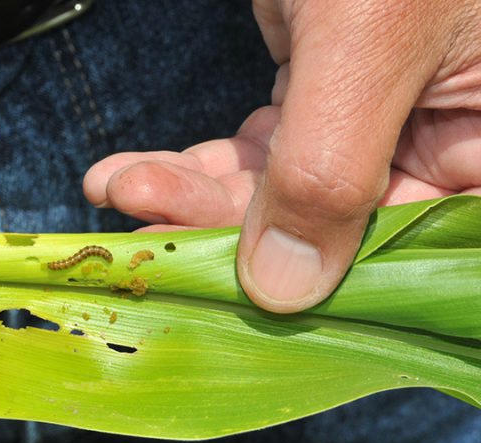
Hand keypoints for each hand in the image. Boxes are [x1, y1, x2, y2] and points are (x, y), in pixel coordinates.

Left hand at [84, 0, 480, 312]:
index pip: (411, 247)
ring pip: (276, 197)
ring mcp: (375, 122)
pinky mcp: (320, 98)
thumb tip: (284, 292)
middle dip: (220, 224)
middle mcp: (440, 142)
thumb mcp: (370, 37)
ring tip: (114, 186)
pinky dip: (192, 165)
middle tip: (136, 220)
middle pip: (326, 231)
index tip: (222, 280)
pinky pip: (254, 157)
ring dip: (188, 194)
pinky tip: (134, 171)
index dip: (317, 278)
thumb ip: (332, 172)